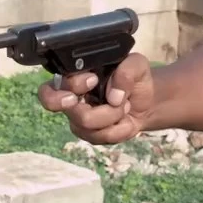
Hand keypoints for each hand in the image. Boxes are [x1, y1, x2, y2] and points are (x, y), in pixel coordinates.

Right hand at [36, 53, 156, 144]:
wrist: (148, 101)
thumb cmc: (136, 78)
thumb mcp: (137, 65)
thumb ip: (127, 71)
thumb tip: (114, 96)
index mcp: (75, 75)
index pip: (55, 82)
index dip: (70, 84)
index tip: (93, 80)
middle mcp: (71, 96)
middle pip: (53, 104)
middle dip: (72, 105)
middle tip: (94, 102)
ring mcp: (78, 117)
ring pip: (85, 124)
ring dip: (112, 115)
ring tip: (125, 106)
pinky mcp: (90, 135)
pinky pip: (101, 137)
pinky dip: (119, 130)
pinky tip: (126, 121)